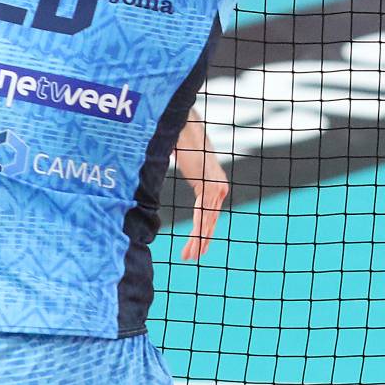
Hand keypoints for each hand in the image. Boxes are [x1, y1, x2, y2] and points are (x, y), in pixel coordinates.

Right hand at [172, 111, 228, 261]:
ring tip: (190, 256)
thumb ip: (185, 170)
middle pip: (210, 218)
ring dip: (199, 240)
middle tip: (195, 257)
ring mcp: (217, 187)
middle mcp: (219, 186)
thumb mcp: (184, 161)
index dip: (204, 229)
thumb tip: (165, 165)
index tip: (199, 245)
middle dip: (202, 239)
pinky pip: (204, 214)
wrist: (185, 128)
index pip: (209, 211)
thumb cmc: (181, 142)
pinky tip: (195, 244)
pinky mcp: (210, 187)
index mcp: (214, 182)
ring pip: (207, 220)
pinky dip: (199, 231)